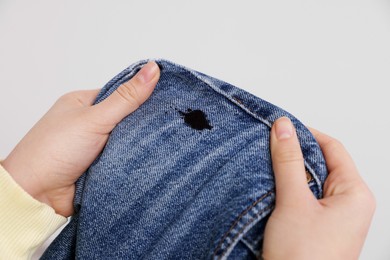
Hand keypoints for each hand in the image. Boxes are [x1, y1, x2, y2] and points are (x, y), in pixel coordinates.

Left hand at [2, 61, 159, 216]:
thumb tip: (152, 68)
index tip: (165, 99)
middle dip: (140, 125)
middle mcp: (88, 123)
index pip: (120, 94)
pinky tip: (146, 160)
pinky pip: (123, 160)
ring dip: (135, 146)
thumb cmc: (53, 151)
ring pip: (126, 141)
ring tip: (159, 144)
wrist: (35, 195)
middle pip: (125, 119)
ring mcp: (94, 146)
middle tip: (164, 125)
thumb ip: (126, 97)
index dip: (141, 96)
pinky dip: (131, 161)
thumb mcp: (95, 118)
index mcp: (83, 103)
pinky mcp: (100, 166)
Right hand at [262, 117, 374, 259]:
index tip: (281, 128)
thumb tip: (283, 128)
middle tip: (269, 145)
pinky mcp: (317, 225)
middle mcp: (348, 203)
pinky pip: (304, 197)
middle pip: (322, 162)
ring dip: (288, 171)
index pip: (333, 148)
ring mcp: (333, 216)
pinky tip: (270, 186)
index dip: (306, 134)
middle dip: (294, 153)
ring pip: (310, 180)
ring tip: (267, 166)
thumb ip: (288, 161)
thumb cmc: (304, 259)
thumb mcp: (293, 202)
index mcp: (355, 194)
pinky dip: (287, 188)